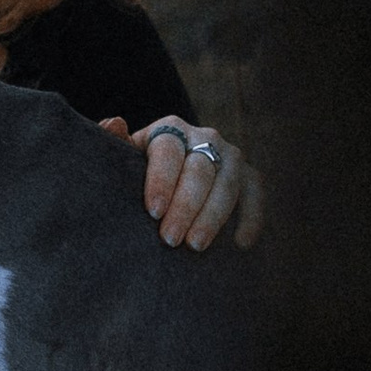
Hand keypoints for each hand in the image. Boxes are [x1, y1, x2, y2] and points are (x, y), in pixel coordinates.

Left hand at [103, 116, 262, 251]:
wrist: (172, 176)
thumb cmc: (142, 172)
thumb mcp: (126, 158)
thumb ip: (116, 144)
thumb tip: (114, 124)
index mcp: (171, 129)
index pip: (169, 151)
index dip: (162, 181)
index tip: (154, 212)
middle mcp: (205, 137)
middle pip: (200, 170)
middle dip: (186, 207)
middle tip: (170, 240)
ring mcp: (231, 156)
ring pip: (227, 185)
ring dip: (213, 217)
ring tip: (196, 246)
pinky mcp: (250, 176)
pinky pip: (255, 195)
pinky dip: (251, 218)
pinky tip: (239, 244)